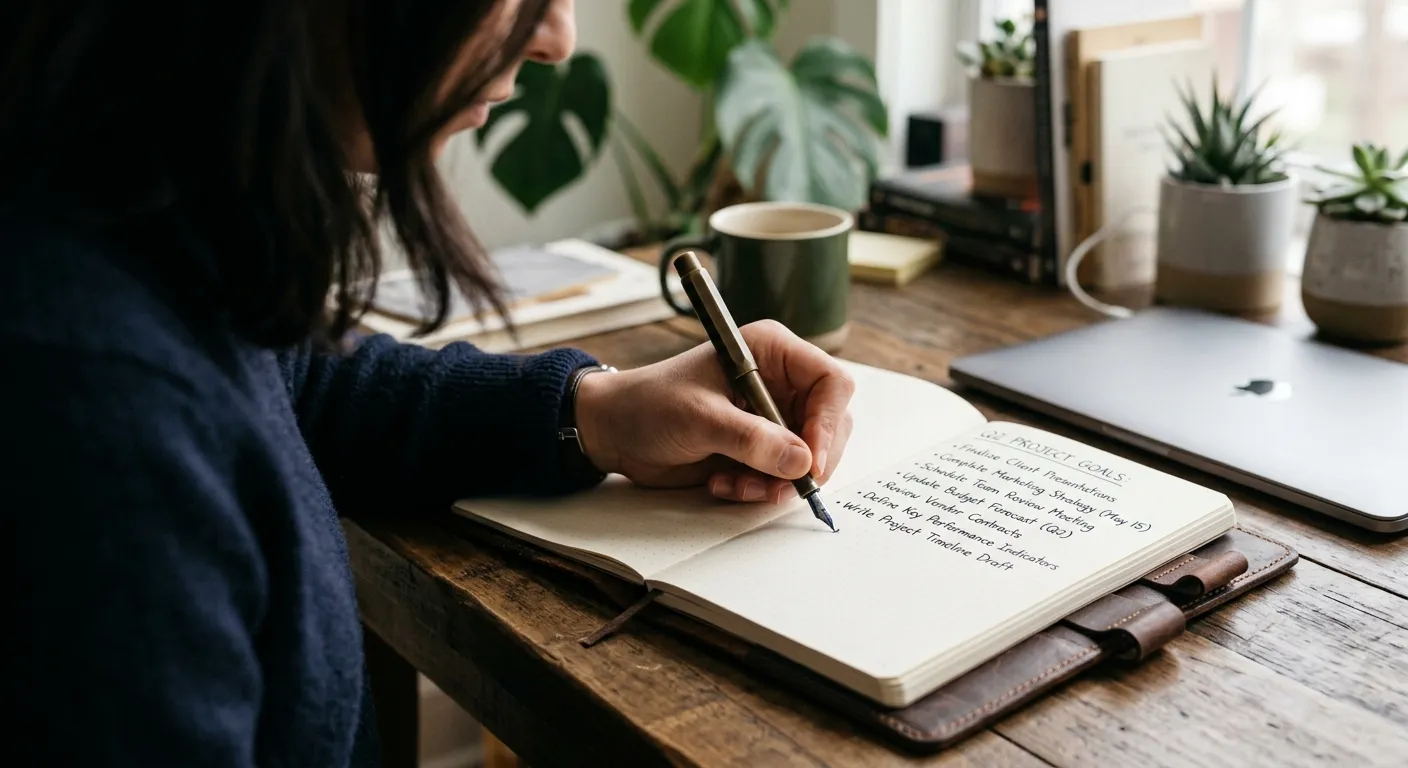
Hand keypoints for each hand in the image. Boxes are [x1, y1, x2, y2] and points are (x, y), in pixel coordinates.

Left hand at [574, 320, 855, 502]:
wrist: (616, 431)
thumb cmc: (650, 405)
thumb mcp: (700, 419)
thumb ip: (752, 439)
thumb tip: (803, 462)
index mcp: (771, 351)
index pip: (831, 382)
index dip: (828, 423)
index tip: (810, 461)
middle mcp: (780, 380)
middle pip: (830, 424)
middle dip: (804, 461)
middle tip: (778, 486)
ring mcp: (772, 415)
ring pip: (808, 456)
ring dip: (778, 480)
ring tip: (735, 485)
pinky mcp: (760, 446)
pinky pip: (784, 474)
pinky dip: (761, 488)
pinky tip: (724, 484)